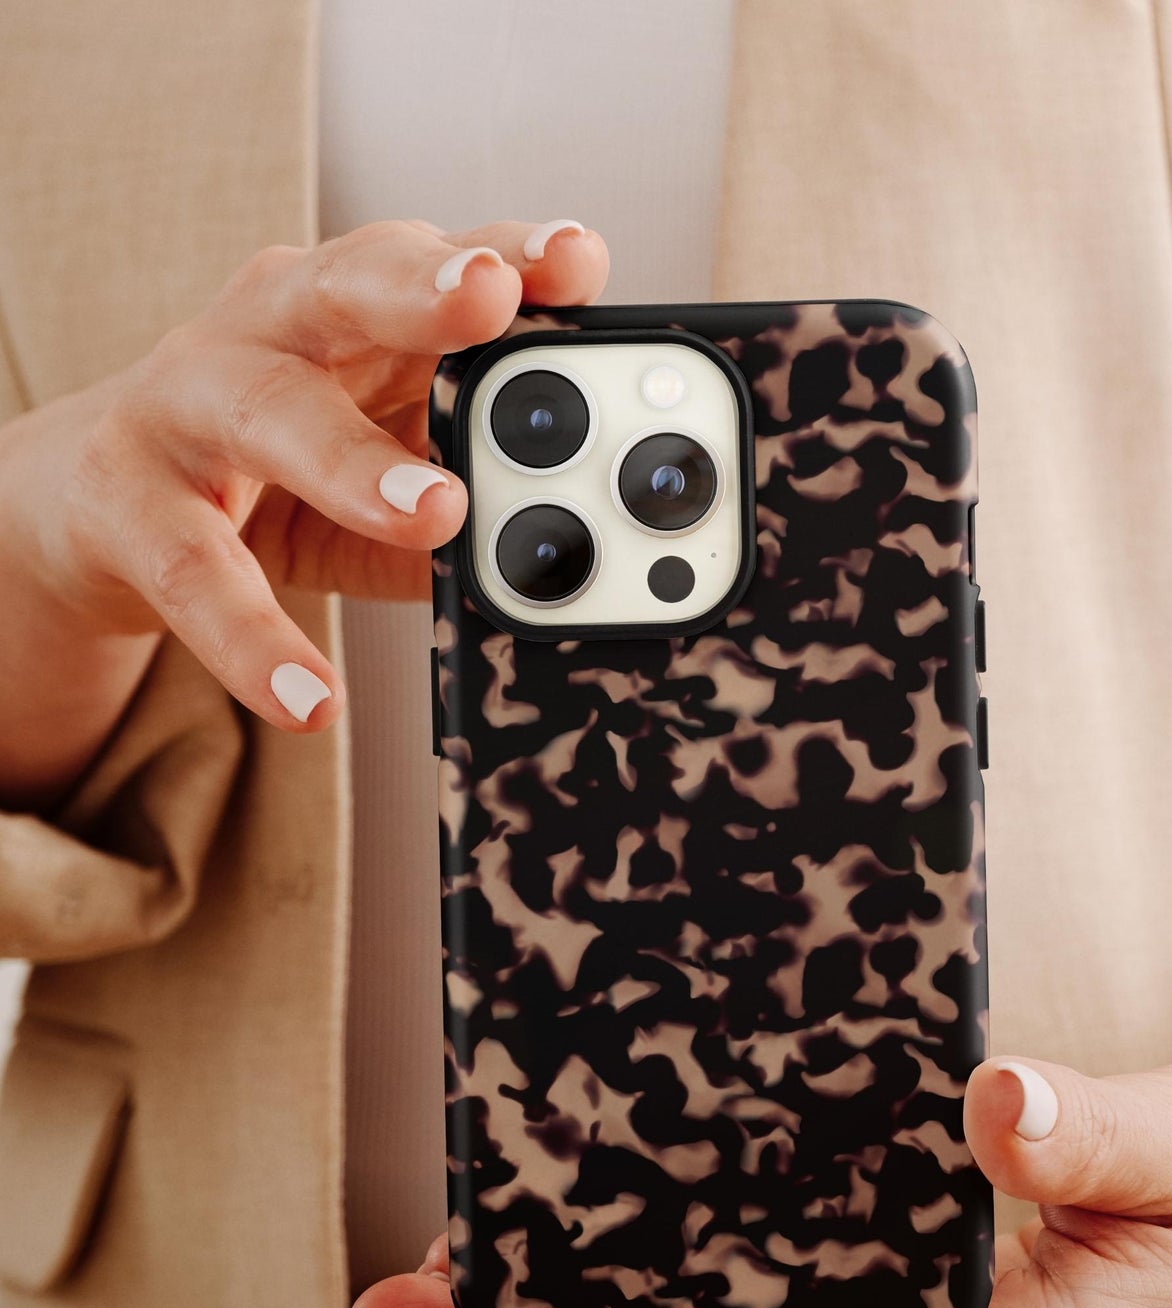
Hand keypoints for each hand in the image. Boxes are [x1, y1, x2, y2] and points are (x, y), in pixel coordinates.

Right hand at [0, 218, 607, 801]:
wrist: (100, 507)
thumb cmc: (275, 471)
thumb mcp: (383, 467)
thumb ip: (468, 492)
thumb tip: (566, 563)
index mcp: (353, 311)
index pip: (439, 261)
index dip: (508, 252)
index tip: (578, 261)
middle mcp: (268, 330)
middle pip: (346, 284)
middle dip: (423, 289)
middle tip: (492, 301)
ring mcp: (187, 404)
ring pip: (268, 413)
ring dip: (352, 462)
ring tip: (436, 515)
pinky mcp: (129, 502)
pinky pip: (198, 573)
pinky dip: (255, 641)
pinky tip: (310, 698)